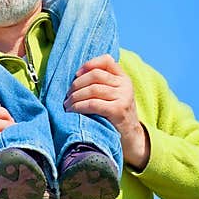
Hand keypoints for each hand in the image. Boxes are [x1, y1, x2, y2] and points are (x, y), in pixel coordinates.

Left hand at [64, 54, 149, 170]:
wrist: (132, 138)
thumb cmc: (116, 115)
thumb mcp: (114, 95)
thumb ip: (103, 83)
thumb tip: (76, 76)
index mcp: (123, 78)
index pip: (106, 61)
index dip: (89, 64)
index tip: (76, 74)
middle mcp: (125, 85)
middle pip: (95, 75)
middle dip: (77, 84)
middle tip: (67, 95)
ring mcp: (123, 97)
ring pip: (93, 89)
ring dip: (75, 96)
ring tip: (67, 104)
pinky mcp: (119, 110)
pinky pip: (93, 104)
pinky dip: (79, 106)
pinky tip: (72, 110)